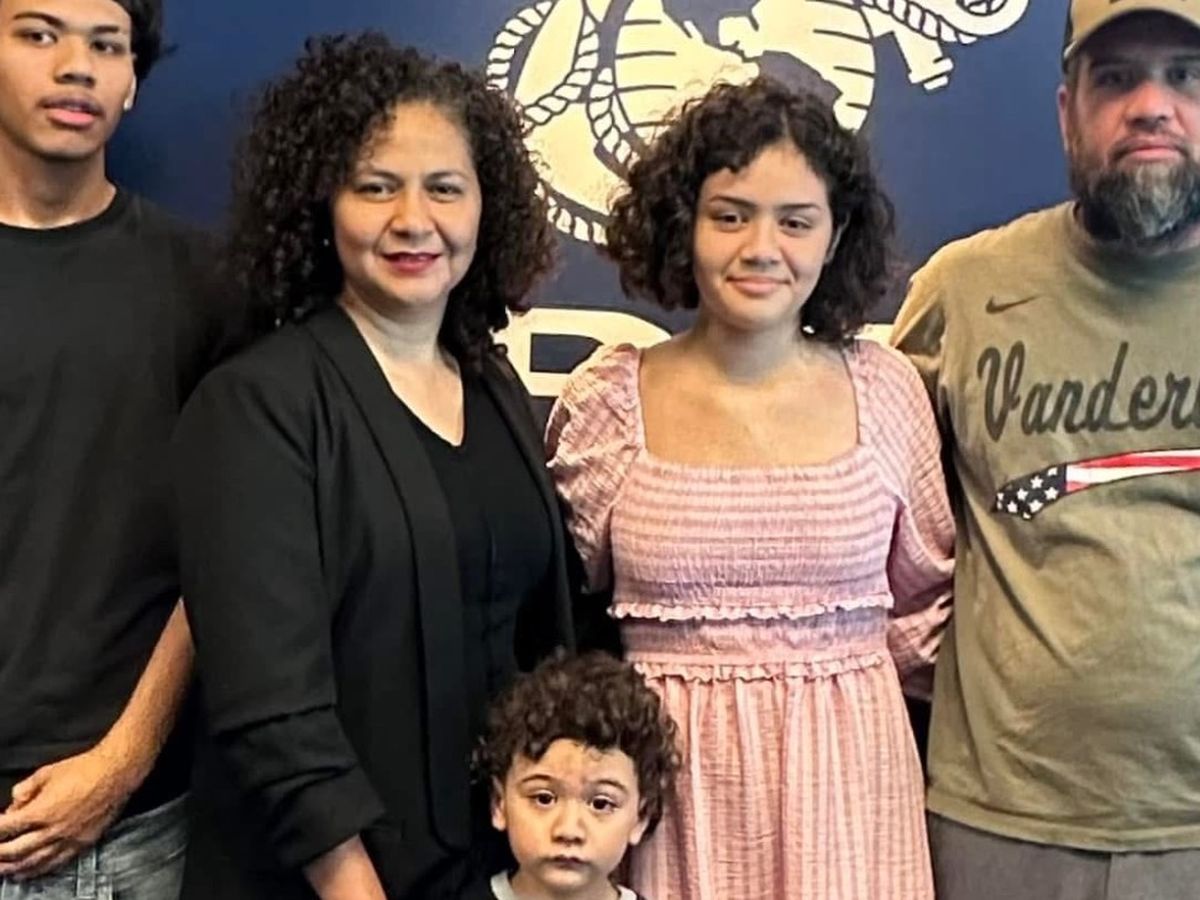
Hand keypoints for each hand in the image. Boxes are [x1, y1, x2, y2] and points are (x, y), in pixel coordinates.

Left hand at [0, 746, 133, 879]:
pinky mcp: (82, 843)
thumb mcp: (48, 772)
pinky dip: (39, 870)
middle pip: (15, 851)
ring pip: (34, 862)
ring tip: (4, 870)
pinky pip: (56, 863)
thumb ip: (25, 789)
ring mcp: (68, 839)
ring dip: (15, 868)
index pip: (6, 828)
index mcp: (41, 811)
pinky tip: (31, 871)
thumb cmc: (86, 769)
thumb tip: (14, 802)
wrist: (116, 772)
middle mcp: (53, 829)